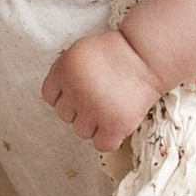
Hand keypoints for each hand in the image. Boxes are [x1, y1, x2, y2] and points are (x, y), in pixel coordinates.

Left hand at [43, 26, 162, 151]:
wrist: (146, 56)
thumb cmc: (114, 52)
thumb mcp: (78, 51)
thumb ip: (62, 71)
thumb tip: (56, 94)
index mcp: (64, 71)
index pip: (49, 97)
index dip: (65, 94)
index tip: (79, 90)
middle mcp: (76, 92)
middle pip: (65, 115)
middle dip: (80, 107)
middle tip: (99, 94)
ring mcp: (94, 110)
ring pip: (81, 131)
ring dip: (94, 123)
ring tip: (110, 106)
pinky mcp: (114, 125)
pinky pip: (101, 145)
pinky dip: (109, 138)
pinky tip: (116, 123)